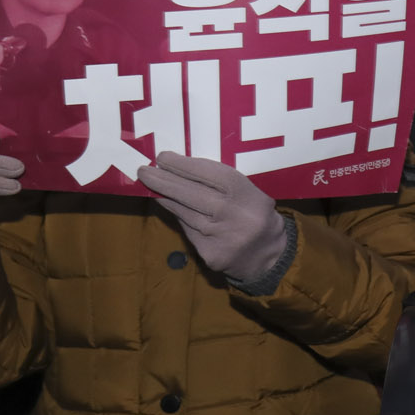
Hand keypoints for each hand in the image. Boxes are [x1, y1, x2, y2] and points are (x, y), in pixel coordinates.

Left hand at [137, 153, 286, 281]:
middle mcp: (234, 215)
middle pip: (192, 194)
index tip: (163, 157)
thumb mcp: (249, 193)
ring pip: (185, 213)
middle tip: (144, 171)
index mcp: (248, 195)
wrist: (270, 256)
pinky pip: (189, 231)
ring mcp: (221, 237)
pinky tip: (174, 209)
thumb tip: (181, 169)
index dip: (184, 165)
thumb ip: (222, 183)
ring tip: (152, 187)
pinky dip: (181, 219)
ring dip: (167, 199)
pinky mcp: (211, 254)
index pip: (211, 174)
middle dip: (164, 180)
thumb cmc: (254, 215)